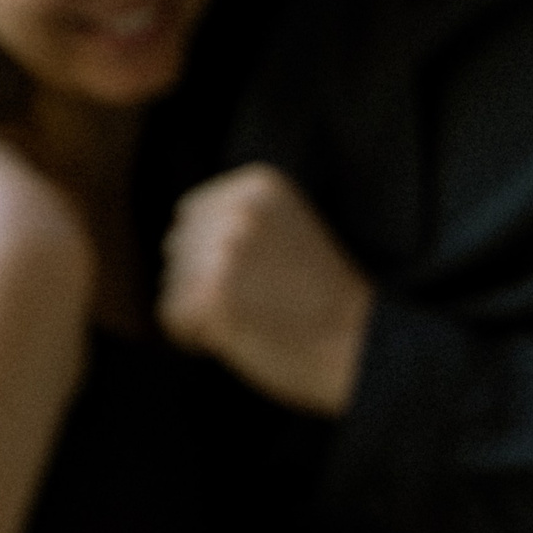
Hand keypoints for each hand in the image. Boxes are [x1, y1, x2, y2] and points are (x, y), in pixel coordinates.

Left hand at [157, 163, 374, 416]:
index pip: (191, 215)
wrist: (361, 347)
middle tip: (258, 303)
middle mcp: (236, 210)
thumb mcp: (287, 226)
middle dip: (202, 281)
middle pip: (177, 247)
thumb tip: (173, 233)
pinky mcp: (210, 299)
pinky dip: (195, 337)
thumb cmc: (323, 297)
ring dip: (199, 309)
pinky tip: (239, 337)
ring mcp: (222, 253)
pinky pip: (170, 318)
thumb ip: (234, 216)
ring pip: (171, 283)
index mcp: (256, 185)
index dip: (214, 255)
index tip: (259, 276)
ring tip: (254, 318)